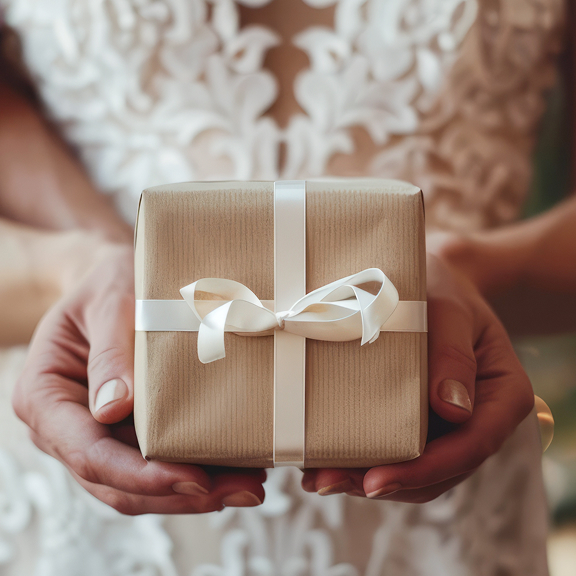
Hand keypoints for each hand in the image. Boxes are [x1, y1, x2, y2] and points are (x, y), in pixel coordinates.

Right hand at [13, 243, 265, 513]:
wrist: (114, 279)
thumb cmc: (108, 282)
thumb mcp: (109, 302)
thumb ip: (109, 351)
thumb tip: (114, 409)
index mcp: (45, 396)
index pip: (88, 453)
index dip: (142, 475)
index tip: (195, 479)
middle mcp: (65, 427)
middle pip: (116, 482)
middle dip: (178, 494)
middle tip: (244, 490)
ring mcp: (95, 434)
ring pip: (138, 486)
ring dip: (193, 494)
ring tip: (249, 485)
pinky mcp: (124, 433)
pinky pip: (155, 465)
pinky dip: (193, 472)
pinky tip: (234, 468)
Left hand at [301, 253, 534, 502]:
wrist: (429, 279)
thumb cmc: (441, 286)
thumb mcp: (448, 307)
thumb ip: (452, 353)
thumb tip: (452, 410)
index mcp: (502, 394)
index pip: (472, 444)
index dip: (425, 470)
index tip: (376, 480)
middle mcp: (478, 417)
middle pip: (439, 469)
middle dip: (386, 482)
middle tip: (328, 481)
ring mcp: (448, 423)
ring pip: (415, 469)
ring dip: (366, 479)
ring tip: (317, 477)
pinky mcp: (420, 420)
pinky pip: (397, 450)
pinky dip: (363, 459)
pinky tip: (323, 460)